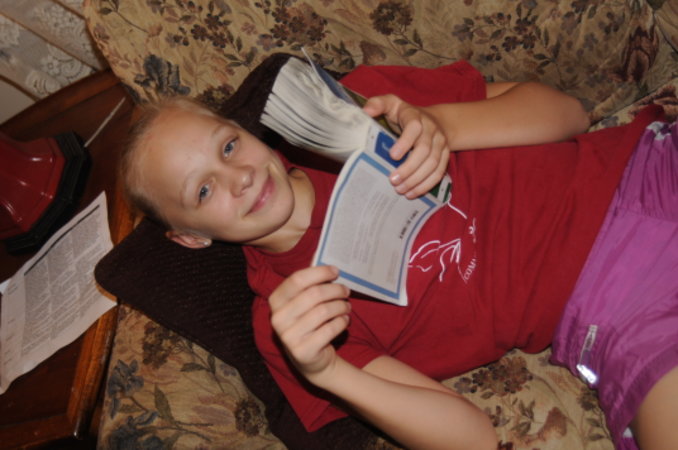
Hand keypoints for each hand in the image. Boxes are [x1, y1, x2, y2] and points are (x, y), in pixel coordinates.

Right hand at [269, 265, 350, 380]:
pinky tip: (344, 320)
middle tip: (346, 291)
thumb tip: (331, 268)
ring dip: (341, 306)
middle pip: (314, 294)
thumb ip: (310, 286)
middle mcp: (278, 318)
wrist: (309, 358)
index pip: (297, 279)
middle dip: (335, 290)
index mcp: (276, 301)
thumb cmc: (309, 322)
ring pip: (324, 311)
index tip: (336, 272)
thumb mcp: (303, 303)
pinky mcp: (303, 351)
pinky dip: (341, 322)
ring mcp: (288, 336)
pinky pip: (330, 329)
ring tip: (347, 306)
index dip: (319, 272)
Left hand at [363, 94, 449, 198]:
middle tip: (393, 180)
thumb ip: (378, 104)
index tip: (392, 155)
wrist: (433, 120)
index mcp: (416, 116)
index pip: (414, 127)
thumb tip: (366, 112)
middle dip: (409, 168)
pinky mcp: (445, 156)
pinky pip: (439, 172)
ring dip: (417, 179)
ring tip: (400, 190)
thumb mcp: (391, 104)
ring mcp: (440, 143)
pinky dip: (426, 185)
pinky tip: (412, 193)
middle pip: (424, 150)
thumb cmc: (404, 115)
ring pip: (433, 164)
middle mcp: (431, 129)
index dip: (405, 142)